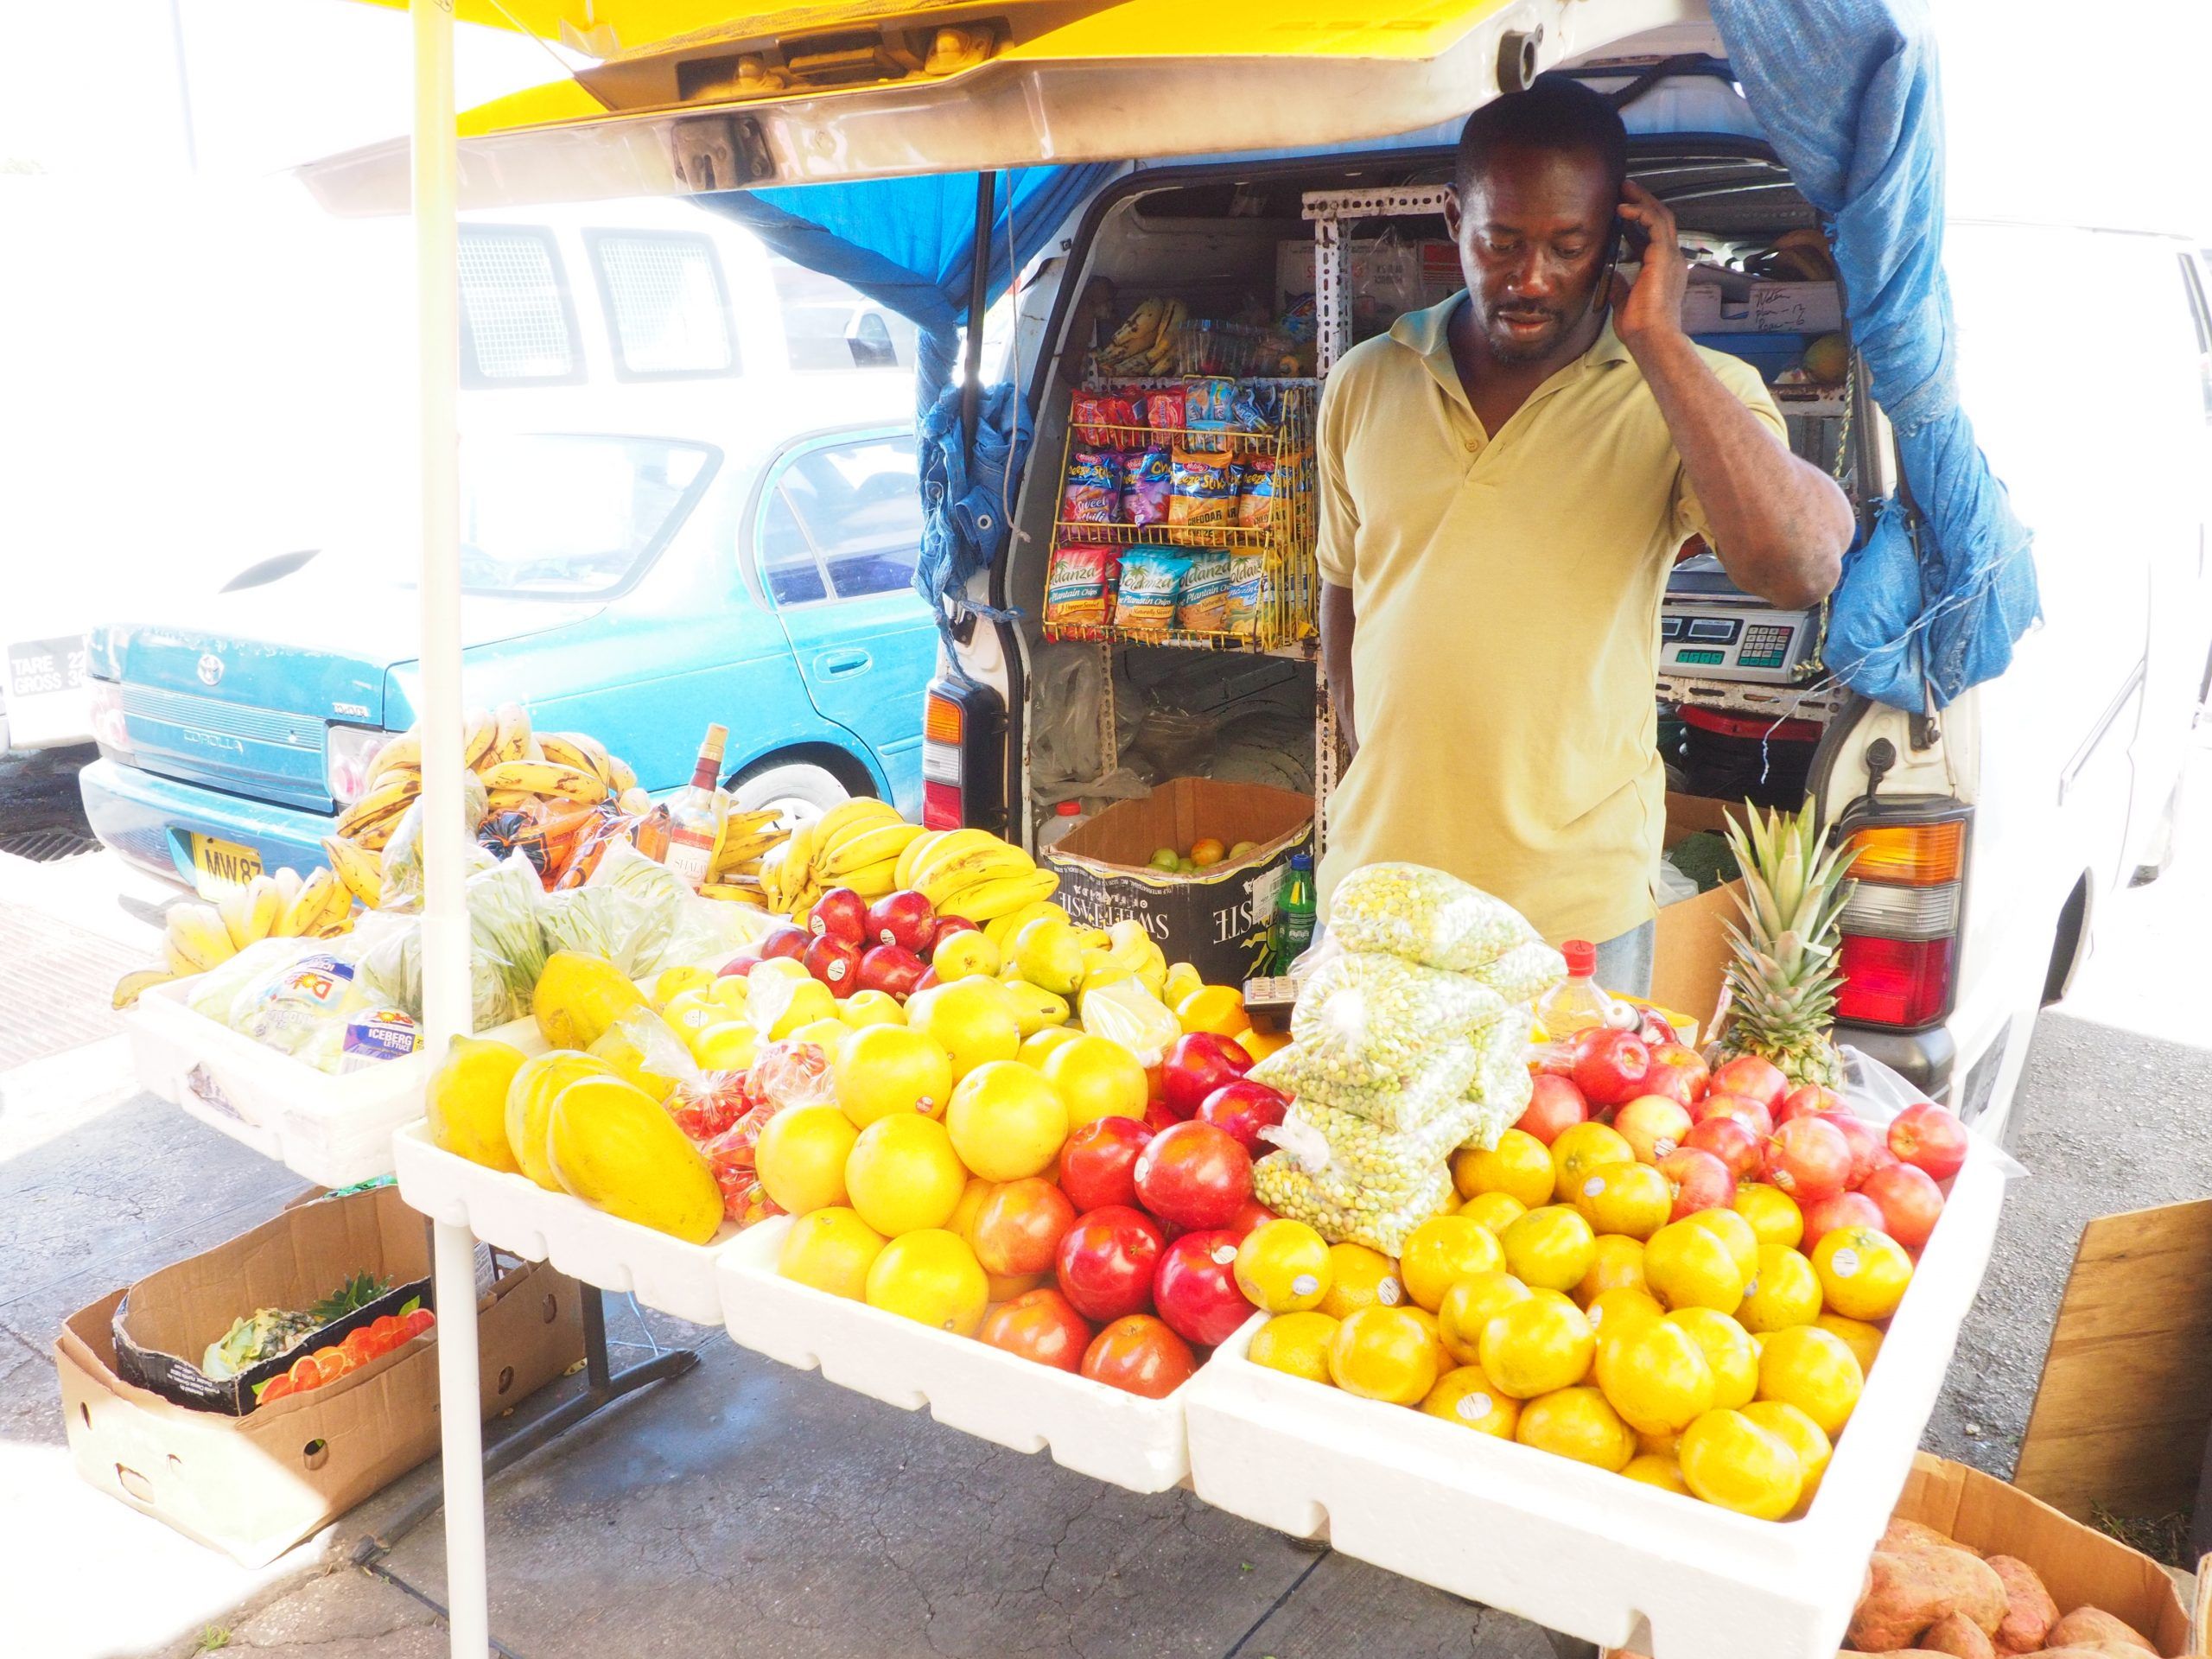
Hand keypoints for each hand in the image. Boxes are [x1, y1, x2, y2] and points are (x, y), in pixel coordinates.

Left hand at [1610, 180, 1686, 353]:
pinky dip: (1640, 213)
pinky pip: (1655, 224)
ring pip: (1660, 216)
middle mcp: (1672, 260)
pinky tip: (1623, 208)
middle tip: (1626, 188)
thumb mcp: (1625, 300)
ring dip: (1642, 200)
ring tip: (1625, 188)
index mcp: (1664, 270)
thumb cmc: (1641, 327)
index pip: (1654, 237)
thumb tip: (1613, 273)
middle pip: (1661, 220)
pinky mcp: (1664, 256)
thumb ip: (1622, 284)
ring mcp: (1671, 257)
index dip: (1639, 221)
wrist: (1652, 338)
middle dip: (1644, 202)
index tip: (1623, 210)